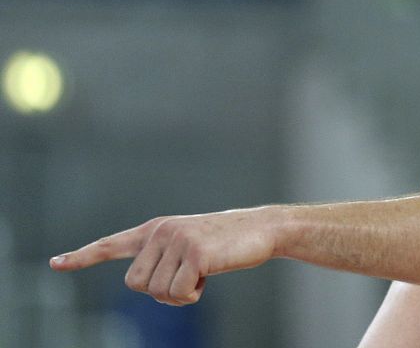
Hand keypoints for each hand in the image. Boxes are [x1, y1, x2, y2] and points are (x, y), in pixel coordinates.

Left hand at [50, 207, 276, 305]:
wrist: (261, 229)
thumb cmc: (227, 244)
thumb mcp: (189, 249)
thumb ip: (163, 260)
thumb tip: (142, 283)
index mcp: (156, 228)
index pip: (112, 245)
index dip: (83, 257)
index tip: (55, 264)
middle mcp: (160, 231)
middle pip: (136, 285)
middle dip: (161, 291)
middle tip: (190, 276)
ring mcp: (176, 240)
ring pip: (157, 293)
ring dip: (182, 293)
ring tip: (204, 270)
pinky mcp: (194, 252)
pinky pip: (179, 294)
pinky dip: (194, 294)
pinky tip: (211, 273)